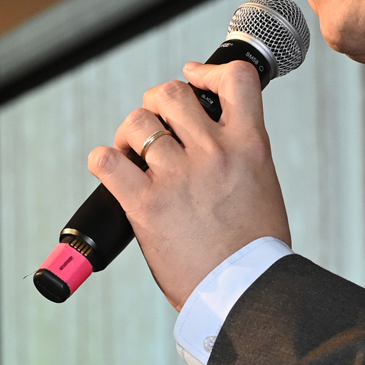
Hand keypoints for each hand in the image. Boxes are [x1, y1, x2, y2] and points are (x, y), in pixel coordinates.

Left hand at [87, 59, 291, 309]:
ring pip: (137, 123)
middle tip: (155, 126)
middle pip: (172, 93)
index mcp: (249, 145)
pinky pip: (107, 161)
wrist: (246, 293)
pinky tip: (111, 169)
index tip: (194, 77)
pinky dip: (102, 161)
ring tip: (133, 156)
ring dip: (129, 136)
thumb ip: (239, 153)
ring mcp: (178, 176)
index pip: (235, 79)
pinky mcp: (146, 203)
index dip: (208, 71)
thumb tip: (211, 135)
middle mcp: (214, 152)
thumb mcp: (262, 184)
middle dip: (156, 104)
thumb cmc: (254, 248)